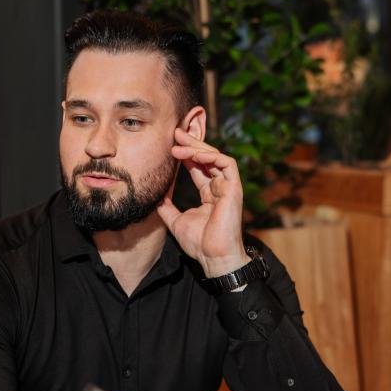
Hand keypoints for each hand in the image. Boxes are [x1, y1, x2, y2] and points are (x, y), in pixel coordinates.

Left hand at [157, 127, 248, 277]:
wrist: (213, 257)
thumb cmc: (199, 244)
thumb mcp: (176, 221)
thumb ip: (167, 208)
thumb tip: (156, 198)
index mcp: (208, 194)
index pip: (198, 167)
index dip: (185, 155)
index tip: (170, 145)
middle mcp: (219, 187)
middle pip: (207, 157)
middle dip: (191, 143)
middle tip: (175, 132)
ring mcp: (228, 187)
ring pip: (216, 157)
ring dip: (197, 148)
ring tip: (179, 144)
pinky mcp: (234, 188)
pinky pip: (226, 164)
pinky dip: (212, 156)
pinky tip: (195, 154)